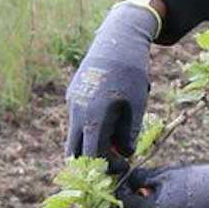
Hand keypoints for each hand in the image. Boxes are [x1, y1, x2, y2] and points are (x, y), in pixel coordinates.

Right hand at [65, 0, 158, 161]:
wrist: (117, 41)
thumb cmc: (132, 74)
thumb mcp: (137, 106)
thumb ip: (128, 134)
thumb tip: (123, 154)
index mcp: (94, 116)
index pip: (94, 155)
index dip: (109, 166)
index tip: (125, 165)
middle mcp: (77, 111)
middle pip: (75, 151)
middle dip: (93, 161)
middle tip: (114, 160)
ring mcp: (71, 102)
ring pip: (74, 136)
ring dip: (90, 144)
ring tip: (113, 138)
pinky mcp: (72, 95)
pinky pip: (76, 120)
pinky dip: (88, 128)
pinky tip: (108, 119)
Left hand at [117, 160, 208, 207]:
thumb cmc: (194, 182)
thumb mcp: (165, 174)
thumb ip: (143, 178)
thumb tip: (131, 178)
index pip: (125, 203)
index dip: (123, 189)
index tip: (127, 179)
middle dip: (138, 204)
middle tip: (145, 187)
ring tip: (166, 194)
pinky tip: (183, 205)